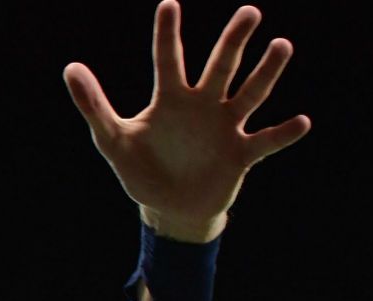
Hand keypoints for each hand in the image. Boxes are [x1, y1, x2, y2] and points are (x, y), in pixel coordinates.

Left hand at [63, 1, 310, 240]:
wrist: (169, 208)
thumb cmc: (142, 169)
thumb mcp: (112, 140)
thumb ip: (94, 106)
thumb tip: (70, 67)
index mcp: (171, 99)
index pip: (168, 60)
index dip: (167, 35)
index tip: (169, 4)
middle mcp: (203, 106)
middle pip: (221, 67)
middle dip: (234, 41)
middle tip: (249, 12)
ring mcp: (225, 128)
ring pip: (250, 94)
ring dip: (266, 72)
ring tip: (282, 45)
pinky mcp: (241, 155)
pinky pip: (265, 141)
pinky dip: (283, 134)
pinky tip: (302, 121)